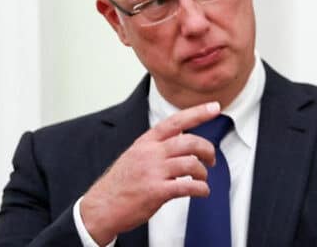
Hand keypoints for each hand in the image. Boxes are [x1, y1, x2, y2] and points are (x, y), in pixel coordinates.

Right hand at [80, 101, 220, 244]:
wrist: (101, 208)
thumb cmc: (120, 183)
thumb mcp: (135, 155)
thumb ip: (157, 146)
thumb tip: (181, 137)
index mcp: (146, 143)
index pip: (175, 122)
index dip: (197, 113)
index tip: (215, 107)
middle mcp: (150, 154)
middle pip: (189, 142)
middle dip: (207, 149)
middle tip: (211, 160)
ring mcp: (153, 172)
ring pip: (191, 164)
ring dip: (203, 173)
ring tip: (202, 179)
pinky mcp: (157, 191)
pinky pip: (188, 186)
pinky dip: (201, 189)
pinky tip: (202, 191)